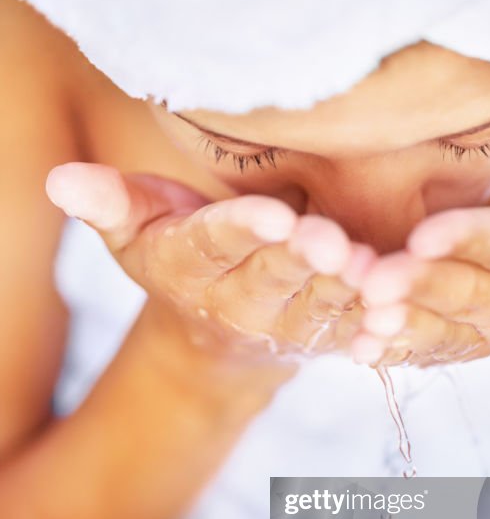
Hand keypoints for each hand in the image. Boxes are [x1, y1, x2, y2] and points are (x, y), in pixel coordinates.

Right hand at [46, 164, 374, 364]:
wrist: (219, 334)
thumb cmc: (181, 254)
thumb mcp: (139, 228)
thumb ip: (111, 203)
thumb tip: (60, 179)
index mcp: (190, 268)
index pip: (213, 246)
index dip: (241, 232)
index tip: (270, 214)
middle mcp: (240, 303)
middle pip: (273, 278)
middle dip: (300, 260)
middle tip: (328, 239)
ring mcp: (288, 326)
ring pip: (321, 306)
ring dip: (347, 290)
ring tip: (370, 266)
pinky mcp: (328, 339)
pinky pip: (355, 333)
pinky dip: (378, 322)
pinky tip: (401, 303)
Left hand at [352, 161, 489, 366]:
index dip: (470, 240)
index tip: (425, 234)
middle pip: (466, 292)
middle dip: (420, 286)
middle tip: (376, 280)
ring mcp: (488, 330)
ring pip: (441, 329)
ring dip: (399, 324)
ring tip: (362, 313)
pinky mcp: (459, 344)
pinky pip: (424, 351)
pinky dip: (391, 351)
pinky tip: (357, 345)